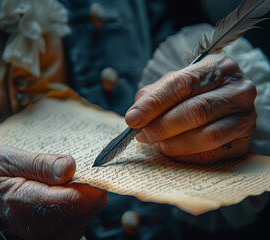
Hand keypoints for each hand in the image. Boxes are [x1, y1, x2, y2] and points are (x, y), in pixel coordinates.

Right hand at [0, 145, 106, 239]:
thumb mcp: (6, 158)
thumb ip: (40, 164)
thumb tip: (70, 167)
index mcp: (26, 204)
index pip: (78, 200)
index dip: (90, 182)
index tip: (87, 167)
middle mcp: (37, 229)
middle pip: (85, 210)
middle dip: (86, 188)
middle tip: (68, 172)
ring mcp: (41, 238)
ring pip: (84, 218)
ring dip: (81, 199)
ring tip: (61, 184)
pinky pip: (75, 227)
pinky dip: (75, 210)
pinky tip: (61, 198)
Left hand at [125, 54, 256, 163]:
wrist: (223, 102)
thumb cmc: (193, 91)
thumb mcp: (173, 82)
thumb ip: (153, 96)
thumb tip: (135, 117)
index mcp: (217, 66)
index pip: (182, 84)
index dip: (155, 103)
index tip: (133, 119)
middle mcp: (238, 89)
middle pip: (195, 111)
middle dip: (162, 126)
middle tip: (143, 135)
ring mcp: (246, 116)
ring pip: (206, 135)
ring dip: (174, 144)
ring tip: (157, 143)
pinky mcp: (245, 140)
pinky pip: (213, 153)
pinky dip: (187, 155)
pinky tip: (173, 151)